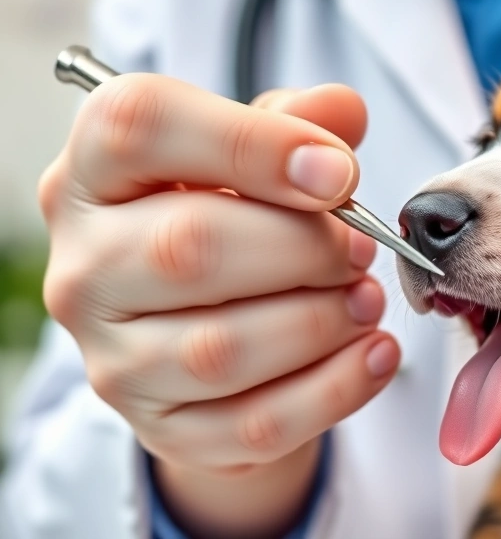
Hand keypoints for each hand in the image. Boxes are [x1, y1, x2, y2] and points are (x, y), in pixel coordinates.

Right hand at [40, 76, 399, 536]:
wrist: (210, 324)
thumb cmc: (232, 219)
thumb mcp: (257, 152)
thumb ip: (298, 122)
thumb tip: (343, 111)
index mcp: (96, 171)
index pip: (143, 128)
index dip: (254, 144)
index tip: (338, 172)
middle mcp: (85, 265)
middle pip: (188, 246)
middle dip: (303, 248)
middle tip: (360, 249)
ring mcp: (113, 357)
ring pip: (221, 349)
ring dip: (321, 321)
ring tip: (367, 299)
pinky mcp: (161, 427)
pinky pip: (253, 425)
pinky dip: (334, 389)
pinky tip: (376, 354)